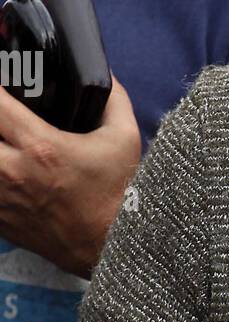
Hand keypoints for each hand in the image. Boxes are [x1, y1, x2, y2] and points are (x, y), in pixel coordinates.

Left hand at [0, 77, 140, 276]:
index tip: (5, 83)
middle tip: (4, 115)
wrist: (113, 246)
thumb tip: (103, 75)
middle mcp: (13, 172)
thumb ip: (112, 99)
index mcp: (41, 147)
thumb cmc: (117, 194)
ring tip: (6, 141)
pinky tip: (8, 168)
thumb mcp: (124, 137)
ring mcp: (2, 199)